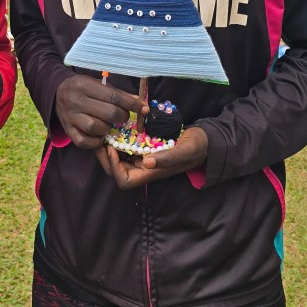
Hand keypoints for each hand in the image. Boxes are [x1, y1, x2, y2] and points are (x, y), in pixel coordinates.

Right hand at [55, 75, 141, 149]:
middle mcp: (74, 100)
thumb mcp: (98, 84)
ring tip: (109, 125)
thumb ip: (118, 93)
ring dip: (108, 129)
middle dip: (121, 117)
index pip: (113, 97)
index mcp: (84, 85)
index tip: (143, 108)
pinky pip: (84, 142)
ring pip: (95, 128)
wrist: (57, 93)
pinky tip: (100, 135)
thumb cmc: (83, 88)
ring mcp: (69, 117)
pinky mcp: (67, 131)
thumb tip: (140, 103)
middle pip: (108, 113)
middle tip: (123, 117)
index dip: (131, 104)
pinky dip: (96, 141)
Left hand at [94, 126, 208, 189]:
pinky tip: (117, 125)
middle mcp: (144, 168)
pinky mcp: (144, 147)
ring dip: (110, 146)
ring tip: (107, 130)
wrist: (204, 139)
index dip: (114, 167)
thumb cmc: (196, 147)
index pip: (124, 181)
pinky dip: (119, 138)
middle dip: (106, 156)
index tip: (111, 148)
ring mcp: (143, 158)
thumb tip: (147, 163)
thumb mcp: (184, 151)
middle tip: (102, 136)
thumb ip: (168, 158)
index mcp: (151, 173)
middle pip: (116, 170)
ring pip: (118, 157)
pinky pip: (126, 147)